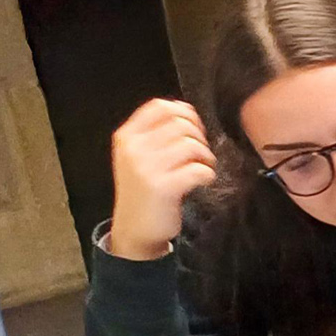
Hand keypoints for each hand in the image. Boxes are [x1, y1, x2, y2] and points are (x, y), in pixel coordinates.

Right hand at [108, 98, 215, 259]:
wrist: (135, 229)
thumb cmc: (143, 190)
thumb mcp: (138, 156)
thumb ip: (156, 133)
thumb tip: (186, 109)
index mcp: (127, 136)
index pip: (159, 106)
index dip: (184, 113)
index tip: (194, 129)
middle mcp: (134, 148)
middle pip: (180, 124)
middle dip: (200, 137)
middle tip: (201, 154)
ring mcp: (147, 168)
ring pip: (191, 145)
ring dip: (206, 156)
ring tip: (203, 167)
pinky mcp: (164, 188)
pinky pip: (198, 169)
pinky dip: (207, 174)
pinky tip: (203, 181)